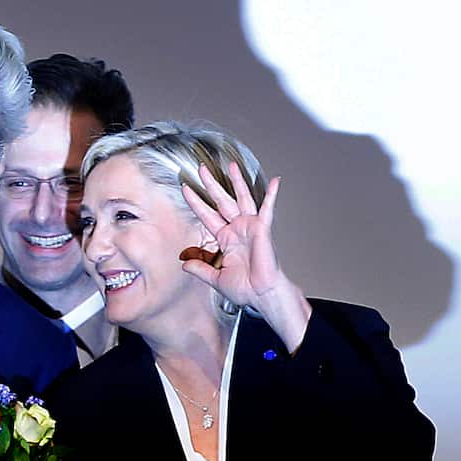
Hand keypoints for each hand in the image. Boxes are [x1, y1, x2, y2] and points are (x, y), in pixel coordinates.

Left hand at [181, 163, 310, 351]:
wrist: (261, 295)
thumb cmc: (246, 289)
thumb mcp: (216, 278)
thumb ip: (201, 268)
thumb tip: (184, 264)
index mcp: (226, 239)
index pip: (207, 215)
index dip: (196, 202)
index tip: (187, 189)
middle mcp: (237, 229)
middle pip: (221, 200)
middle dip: (211, 184)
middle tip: (202, 169)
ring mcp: (250, 227)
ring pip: (241, 198)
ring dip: (237, 181)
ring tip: (231, 165)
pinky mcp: (263, 229)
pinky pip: (267, 209)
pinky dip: (271, 195)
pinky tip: (275, 181)